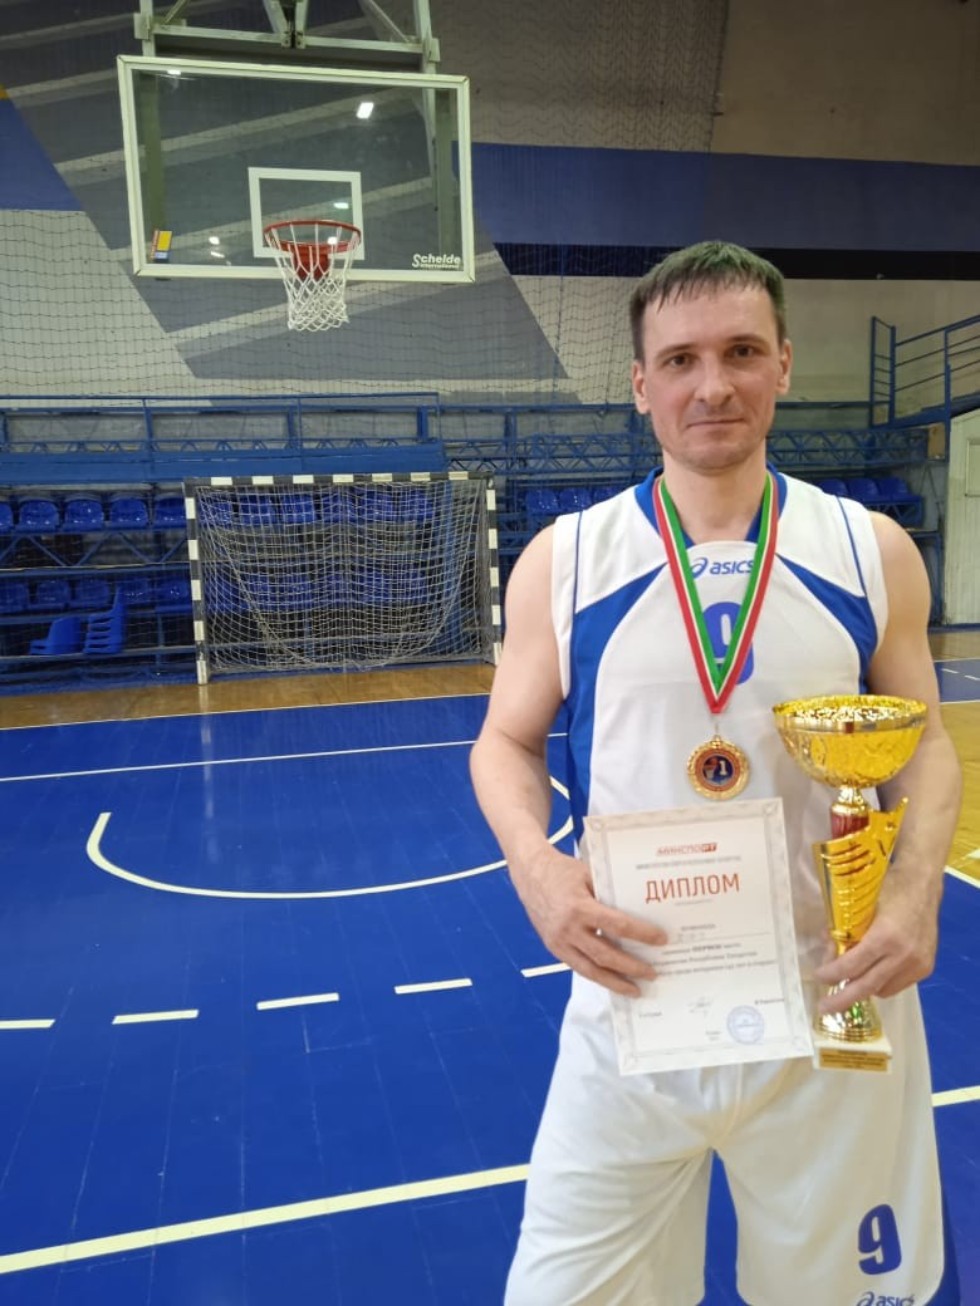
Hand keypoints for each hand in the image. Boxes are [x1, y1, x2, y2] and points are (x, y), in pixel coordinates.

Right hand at [513, 845, 667, 995]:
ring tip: (636, 990)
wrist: (529, 874)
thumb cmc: (562, 870)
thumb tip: (640, 909)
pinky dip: (597, 976)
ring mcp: (559, 942)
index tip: (661, 940)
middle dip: (632, 967)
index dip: (642, 935)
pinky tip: (612, 980)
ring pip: (590, 970)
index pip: (618, 926)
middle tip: (653, 973)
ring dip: (615, 982)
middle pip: (606, 955)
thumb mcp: (589, 875)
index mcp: (580, 908)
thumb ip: (610, 893)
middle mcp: (568, 929)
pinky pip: (578, 967)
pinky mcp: (553, 948)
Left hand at [814, 873, 939, 1014]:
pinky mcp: (926, 968)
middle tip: (825, 1007)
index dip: (832, 974)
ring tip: (849, 981)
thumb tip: (828, 951)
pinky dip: (881, 982)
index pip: (851, 966)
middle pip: (866, 986)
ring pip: (882, 990)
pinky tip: (872, 972)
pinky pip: (898, 985)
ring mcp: (917, 964)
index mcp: (885, 937)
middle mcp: (903, 955)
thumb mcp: (861, 906)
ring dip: (863, 988)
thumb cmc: (888, 888)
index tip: (819, 977)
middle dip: (842, 999)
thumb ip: (845, 930)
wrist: (923, 884)